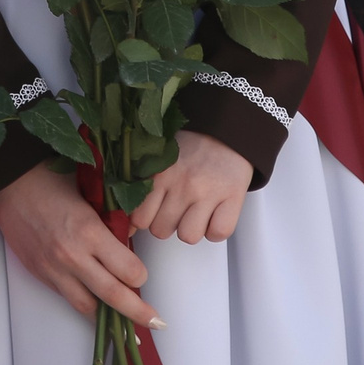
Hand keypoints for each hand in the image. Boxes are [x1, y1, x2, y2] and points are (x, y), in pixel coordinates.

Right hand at [0, 164, 158, 326]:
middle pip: (112, 295)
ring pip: (87, 306)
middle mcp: (73, 256)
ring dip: (108, 317)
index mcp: (90, 232)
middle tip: (156, 322)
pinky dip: (84, 304)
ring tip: (126, 325)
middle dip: (137, 312)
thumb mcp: (91, 196)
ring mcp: (54, 269)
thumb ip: (110, 222)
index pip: (128, 270)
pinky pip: (67, 297)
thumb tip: (128, 241)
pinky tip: (96, 307)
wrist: (11, 181)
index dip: (140, 275)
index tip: (143, 275)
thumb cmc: (51, 180)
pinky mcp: (40, 274)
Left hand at [129, 129, 250, 244]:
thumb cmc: (191, 145)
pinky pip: (217, 233)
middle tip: (177, 209)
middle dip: (168, 224)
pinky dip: (215, 230)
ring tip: (196, 212)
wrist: (225, 128)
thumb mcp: (159, 159)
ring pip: (188, 236)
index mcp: (160, 173)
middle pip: (161, 230)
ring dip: (191, 228)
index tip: (154, 212)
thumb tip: (131, 225)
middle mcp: (182, 184)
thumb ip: (143, 185)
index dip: (146, 219)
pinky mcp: (232, 197)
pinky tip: (214, 216)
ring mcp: (207, 191)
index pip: (140, 218)